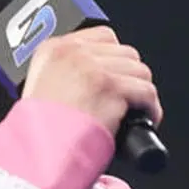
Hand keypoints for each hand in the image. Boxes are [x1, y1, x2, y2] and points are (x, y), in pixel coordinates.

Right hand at [21, 26, 162, 136]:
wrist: (38, 152)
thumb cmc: (38, 133)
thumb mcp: (39, 89)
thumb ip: (64, 74)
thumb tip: (95, 75)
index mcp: (52, 49)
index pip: (102, 36)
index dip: (115, 59)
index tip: (116, 77)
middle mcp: (71, 53)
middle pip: (125, 52)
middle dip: (129, 76)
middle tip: (126, 99)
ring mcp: (91, 67)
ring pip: (140, 70)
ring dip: (141, 92)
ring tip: (135, 111)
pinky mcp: (110, 86)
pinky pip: (147, 91)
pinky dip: (151, 109)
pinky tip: (143, 119)